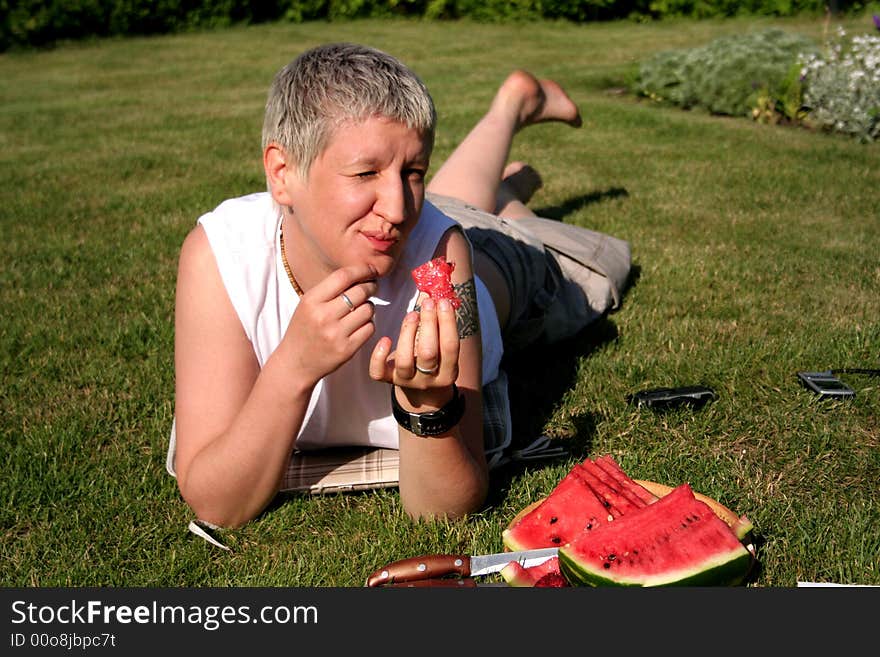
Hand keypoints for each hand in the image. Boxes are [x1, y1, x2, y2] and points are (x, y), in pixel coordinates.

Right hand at [281, 264, 377, 384]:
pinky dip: (368, 324)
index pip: (343, 276)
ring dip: (369, 307)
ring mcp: (336, 334)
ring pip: (368, 309)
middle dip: (370, 286)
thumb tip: (361, 274)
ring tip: (361, 309)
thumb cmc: (304, 329)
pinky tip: (360, 325)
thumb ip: (330, 290)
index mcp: (311, 301)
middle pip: (360, 291)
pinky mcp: (347, 349)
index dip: (361, 270)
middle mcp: (323, 316)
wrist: (295, 364)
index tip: (370, 270)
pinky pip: (370, 328)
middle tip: (371, 287)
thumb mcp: (307, 305)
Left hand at [369, 296, 460, 408]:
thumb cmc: (435, 359)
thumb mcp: (443, 348)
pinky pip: (379, 372)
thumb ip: (442, 327)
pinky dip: (379, 355)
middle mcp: (428, 380)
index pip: (450, 347)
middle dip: (428, 324)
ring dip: (407, 332)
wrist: (421, 390)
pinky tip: (385, 339)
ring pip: (404, 360)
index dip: (447, 323)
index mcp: (448, 372)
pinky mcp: (388, 380)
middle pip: (428, 353)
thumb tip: (439, 295)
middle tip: (427, 303)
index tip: (443, 302)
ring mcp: (407, 381)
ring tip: (412, 314)